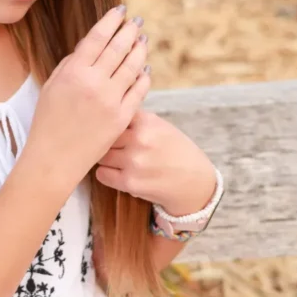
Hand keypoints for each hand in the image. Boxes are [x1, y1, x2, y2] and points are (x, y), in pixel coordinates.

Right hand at [26, 6, 150, 187]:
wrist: (54, 159)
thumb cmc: (48, 122)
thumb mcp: (51, 86)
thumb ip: (70, 64)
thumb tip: (90, 47)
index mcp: (73, 72)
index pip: (97, 37)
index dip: (110, 21)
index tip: (119, 11)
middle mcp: (94, 83)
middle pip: (119, 47)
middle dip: (129, 30)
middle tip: (136, 21)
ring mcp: (111, 100)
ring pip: (133, 65)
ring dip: (140, 48)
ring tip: (142, 39)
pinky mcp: (123, 117)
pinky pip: (139, 89)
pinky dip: (144, 75)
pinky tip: (145, 67)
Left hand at [95, 109, 216, 214]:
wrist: (195, 181)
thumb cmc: (176, 151)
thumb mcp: (161, 126)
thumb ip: (136, 120)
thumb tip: (106, 114)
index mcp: (147, 121)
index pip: (113, 114)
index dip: (110, 123)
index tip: (110, 128)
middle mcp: (140, 138)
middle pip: (104, 135)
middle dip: (105, 141)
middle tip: (114, 148)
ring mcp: (134, 161)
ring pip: (101, 155)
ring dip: (105, 159)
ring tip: (117, 161)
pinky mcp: (130, 183)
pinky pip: (102, 174)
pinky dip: (106, 174)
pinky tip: (118, 174)